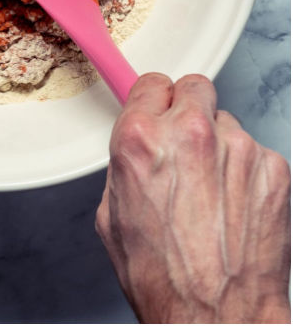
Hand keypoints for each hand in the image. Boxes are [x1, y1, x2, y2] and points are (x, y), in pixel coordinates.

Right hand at [96, 73, 289, 322]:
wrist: (215, 315)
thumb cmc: (163, 275)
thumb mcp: (113, 212)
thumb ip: (128, 165)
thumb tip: (138, 150)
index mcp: (141, 141)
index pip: (151, 83)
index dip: (152, 101)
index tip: (155, 109)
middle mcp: (192, 136)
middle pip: (195, 87)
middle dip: (187, 109)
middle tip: (184, 141)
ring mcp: (239, 151)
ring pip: (228, 123)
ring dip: (219, 146)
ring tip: (211, 191)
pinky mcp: (274, 172)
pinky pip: (256, 154)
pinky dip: (246, 173)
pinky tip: (233, 206)